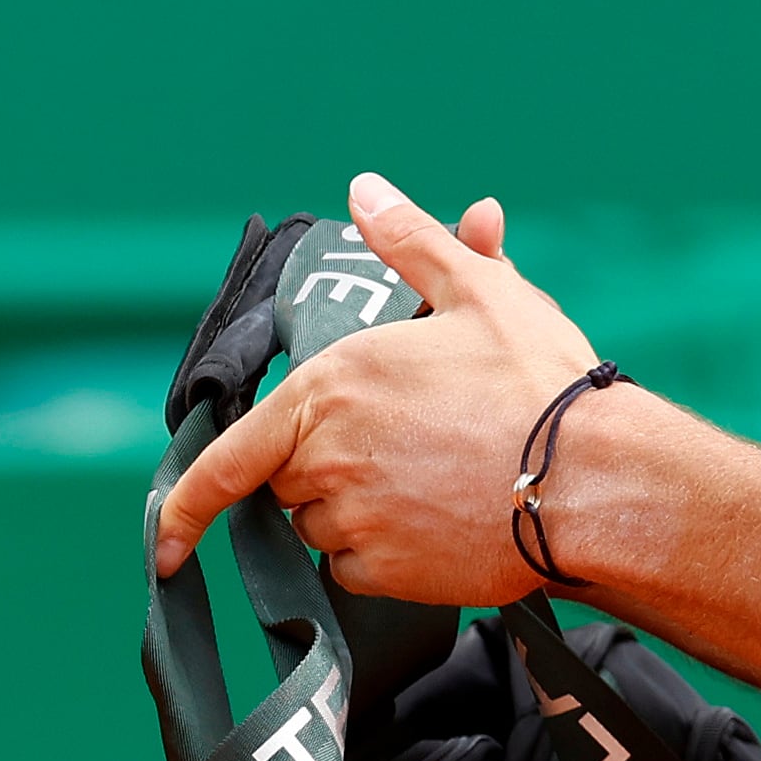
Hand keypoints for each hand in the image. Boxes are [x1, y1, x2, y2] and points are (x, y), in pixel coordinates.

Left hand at [151, 174, 609, 603]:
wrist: (598, 481)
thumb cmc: (540, 385)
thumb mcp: (477, 290)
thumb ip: (411, 240)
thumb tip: (366, 188)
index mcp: (332, 385)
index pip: (229, 455)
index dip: (188, 501)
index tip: (162, 539)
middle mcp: (326, 459)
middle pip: (288, 479)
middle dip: (324, 464)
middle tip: (402, 440)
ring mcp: (353, 521)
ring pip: (322, 525)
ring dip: (353, 509)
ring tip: (431, 477)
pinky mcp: (387, 572)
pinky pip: (356, 569)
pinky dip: (383, 554)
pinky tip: (437, 523)